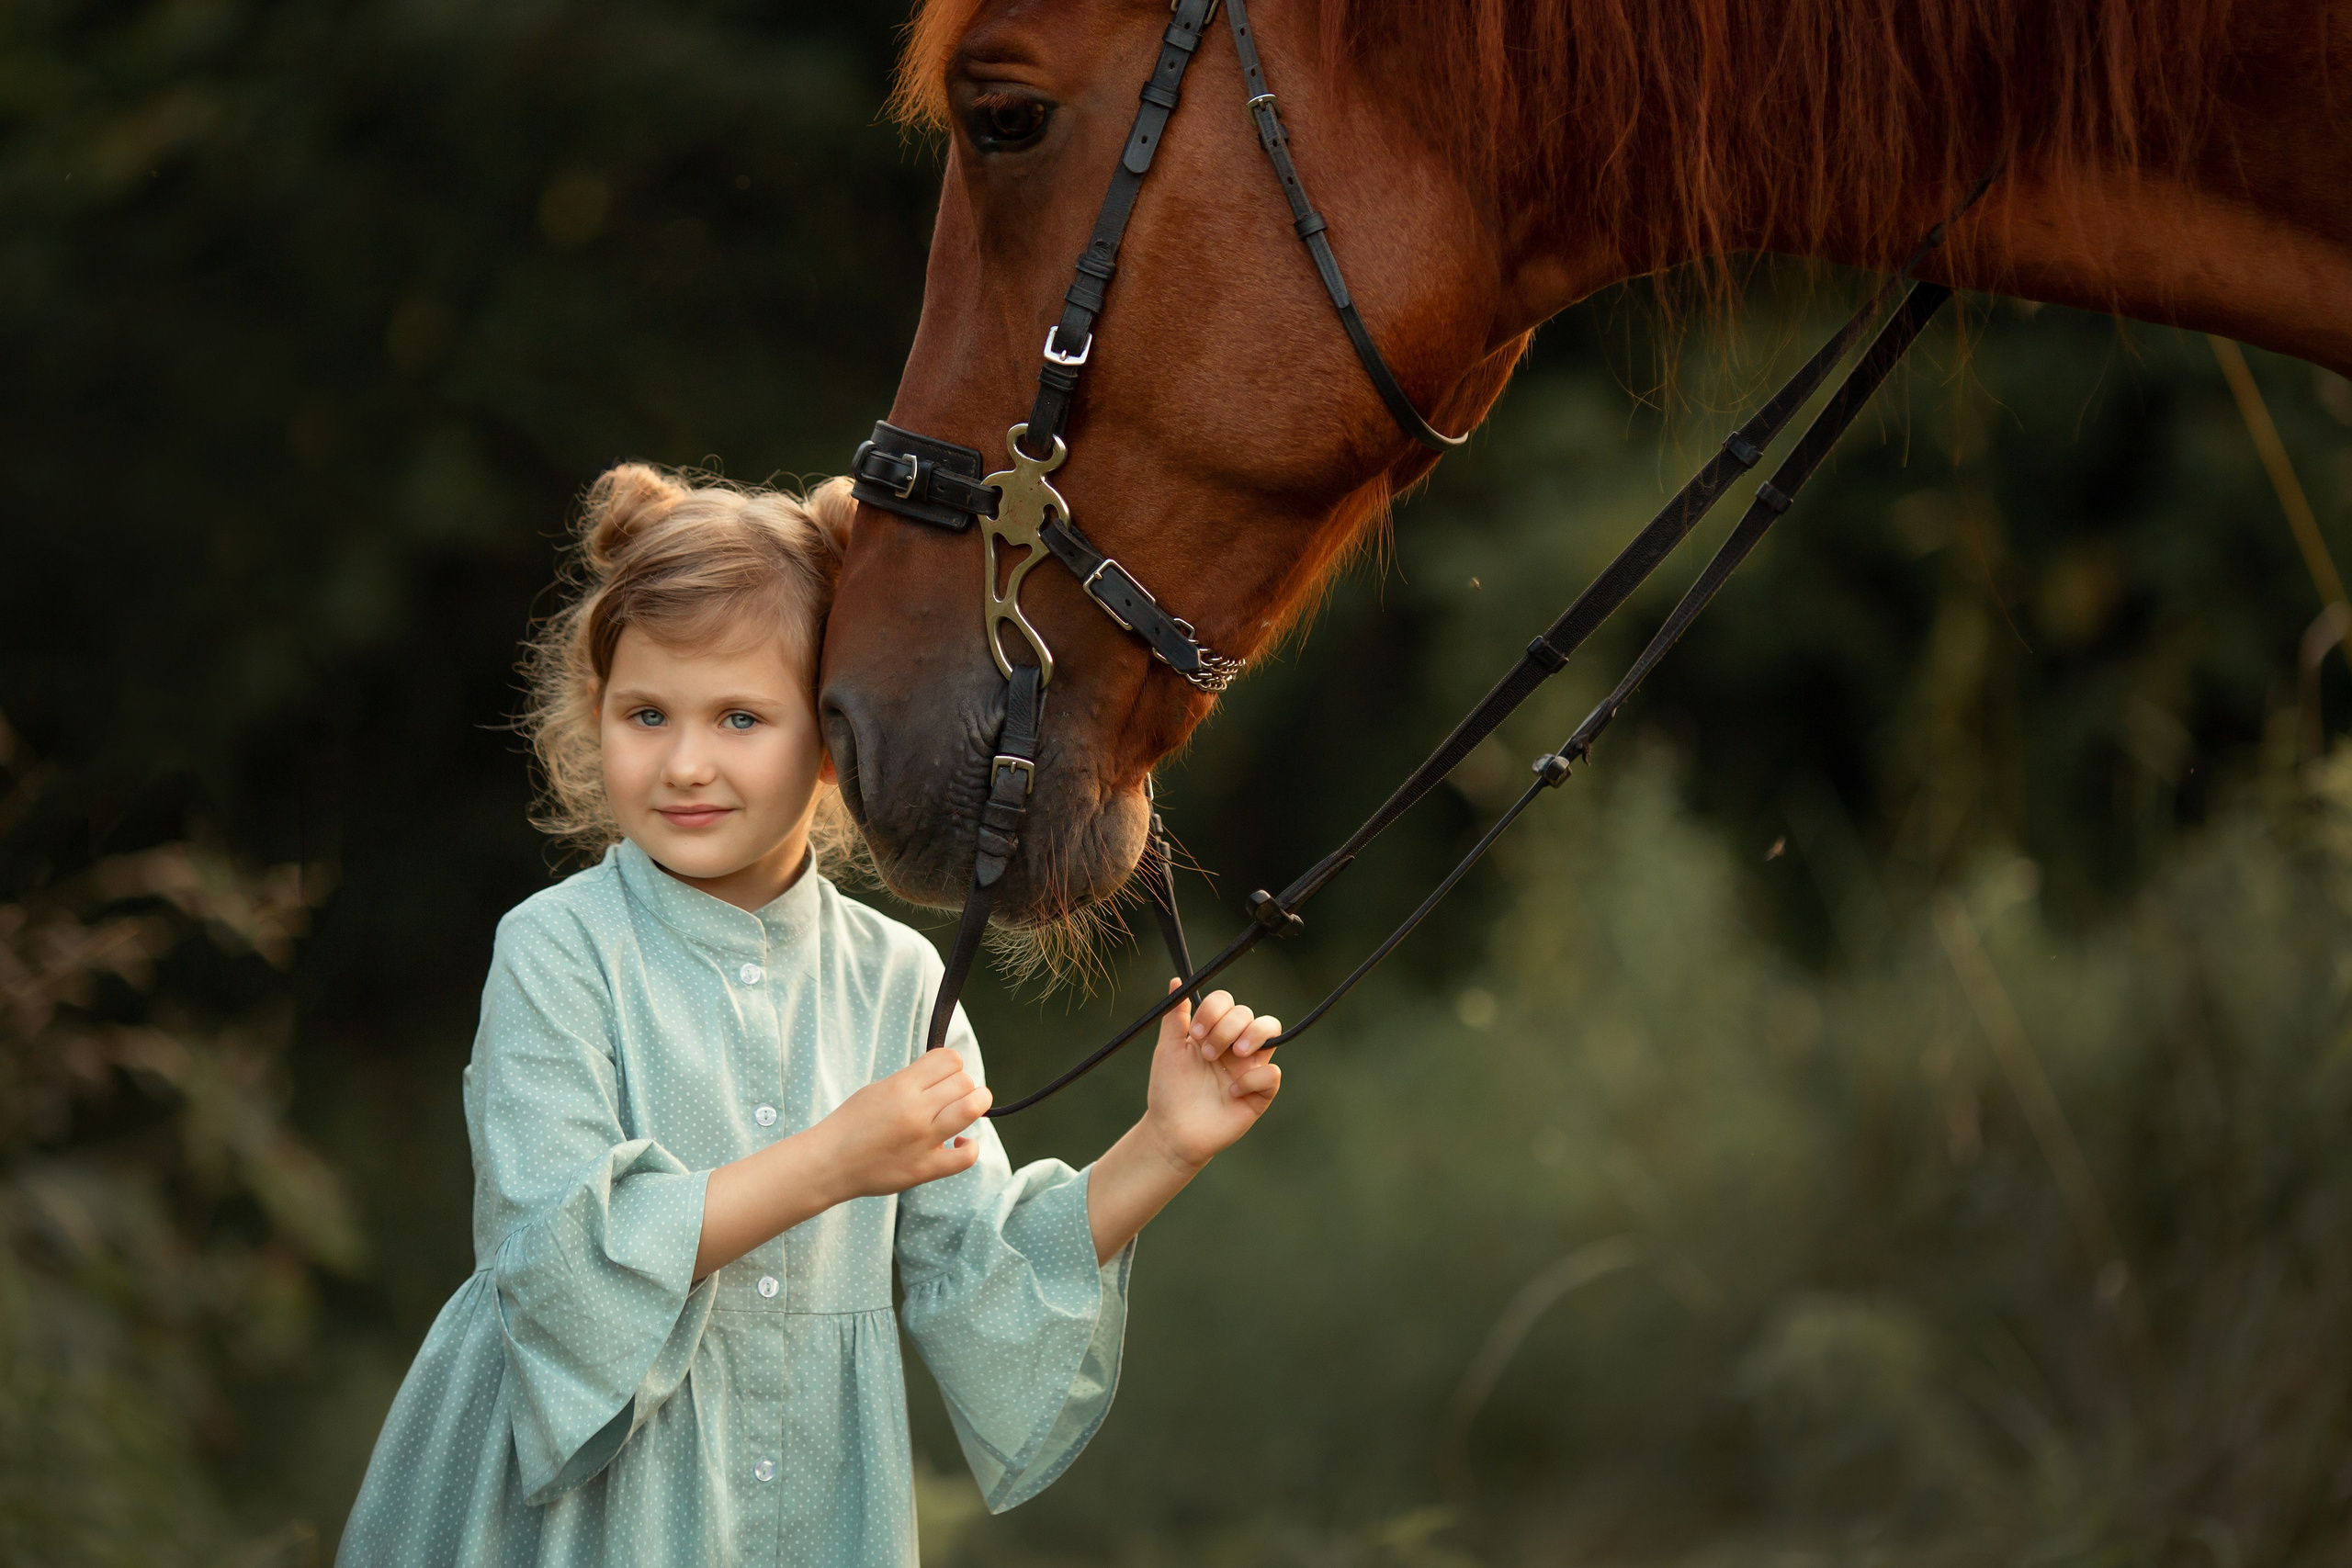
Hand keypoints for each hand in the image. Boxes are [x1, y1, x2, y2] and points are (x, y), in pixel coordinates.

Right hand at [812, 1048, 992, 1199]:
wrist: (829, 1163)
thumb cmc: (852, 1123)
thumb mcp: (878, 1089)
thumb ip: (912, 1081)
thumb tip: (946, 1074)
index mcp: (901, 1087)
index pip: (949, 1060)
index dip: (951, 1065)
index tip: (943, 1076)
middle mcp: (915, 1112)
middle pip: (964, 1082)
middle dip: (962, 1085)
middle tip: (949, 1096)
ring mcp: (923, 1142)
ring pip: (972, 1109)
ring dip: (976, 1105)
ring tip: (968, 1108)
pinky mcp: (925, 1169)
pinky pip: (966, 1157)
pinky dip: (970, 1147)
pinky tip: (959, 1142)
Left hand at [1142, 981, 1281, 1171]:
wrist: (1172, 1131)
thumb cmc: (1169, 1090)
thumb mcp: (1168, 1050)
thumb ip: (1175, 1017)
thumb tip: (1176, 981)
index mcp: (1214, 1032)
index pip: (1227, 1002)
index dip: (1214, 1010)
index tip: (1195, 1031)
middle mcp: (1235, 1045)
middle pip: (1248, 1013)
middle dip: (1227, 1027)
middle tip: (1207, 1053)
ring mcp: (1250, 1067)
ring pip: (1271, 1030)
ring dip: (1251, 1035)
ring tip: (1233, 1055)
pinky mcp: (1260, 1093)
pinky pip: (1272, 1073)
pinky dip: (1253, 1078)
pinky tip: (1231, 1092)